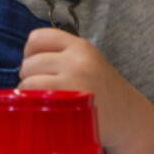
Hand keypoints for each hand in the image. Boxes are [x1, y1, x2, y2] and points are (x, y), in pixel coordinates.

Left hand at [19, 28, 145, 148]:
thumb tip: (26, 60)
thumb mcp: (88, 61)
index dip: (30, 52)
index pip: (38, 38)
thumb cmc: (102, 88)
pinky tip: (43, 110)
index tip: (36, 65)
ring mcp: (70, 84)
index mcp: (80, 46)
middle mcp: (76, 62)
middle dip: (29, 76)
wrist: (127, 116)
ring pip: (27, 83)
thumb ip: (62, 54)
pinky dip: (32, 106)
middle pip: (29, 63)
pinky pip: (34, 101)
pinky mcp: (66, 107)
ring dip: (27, 93)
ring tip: (42, 100)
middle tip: (41, 88)